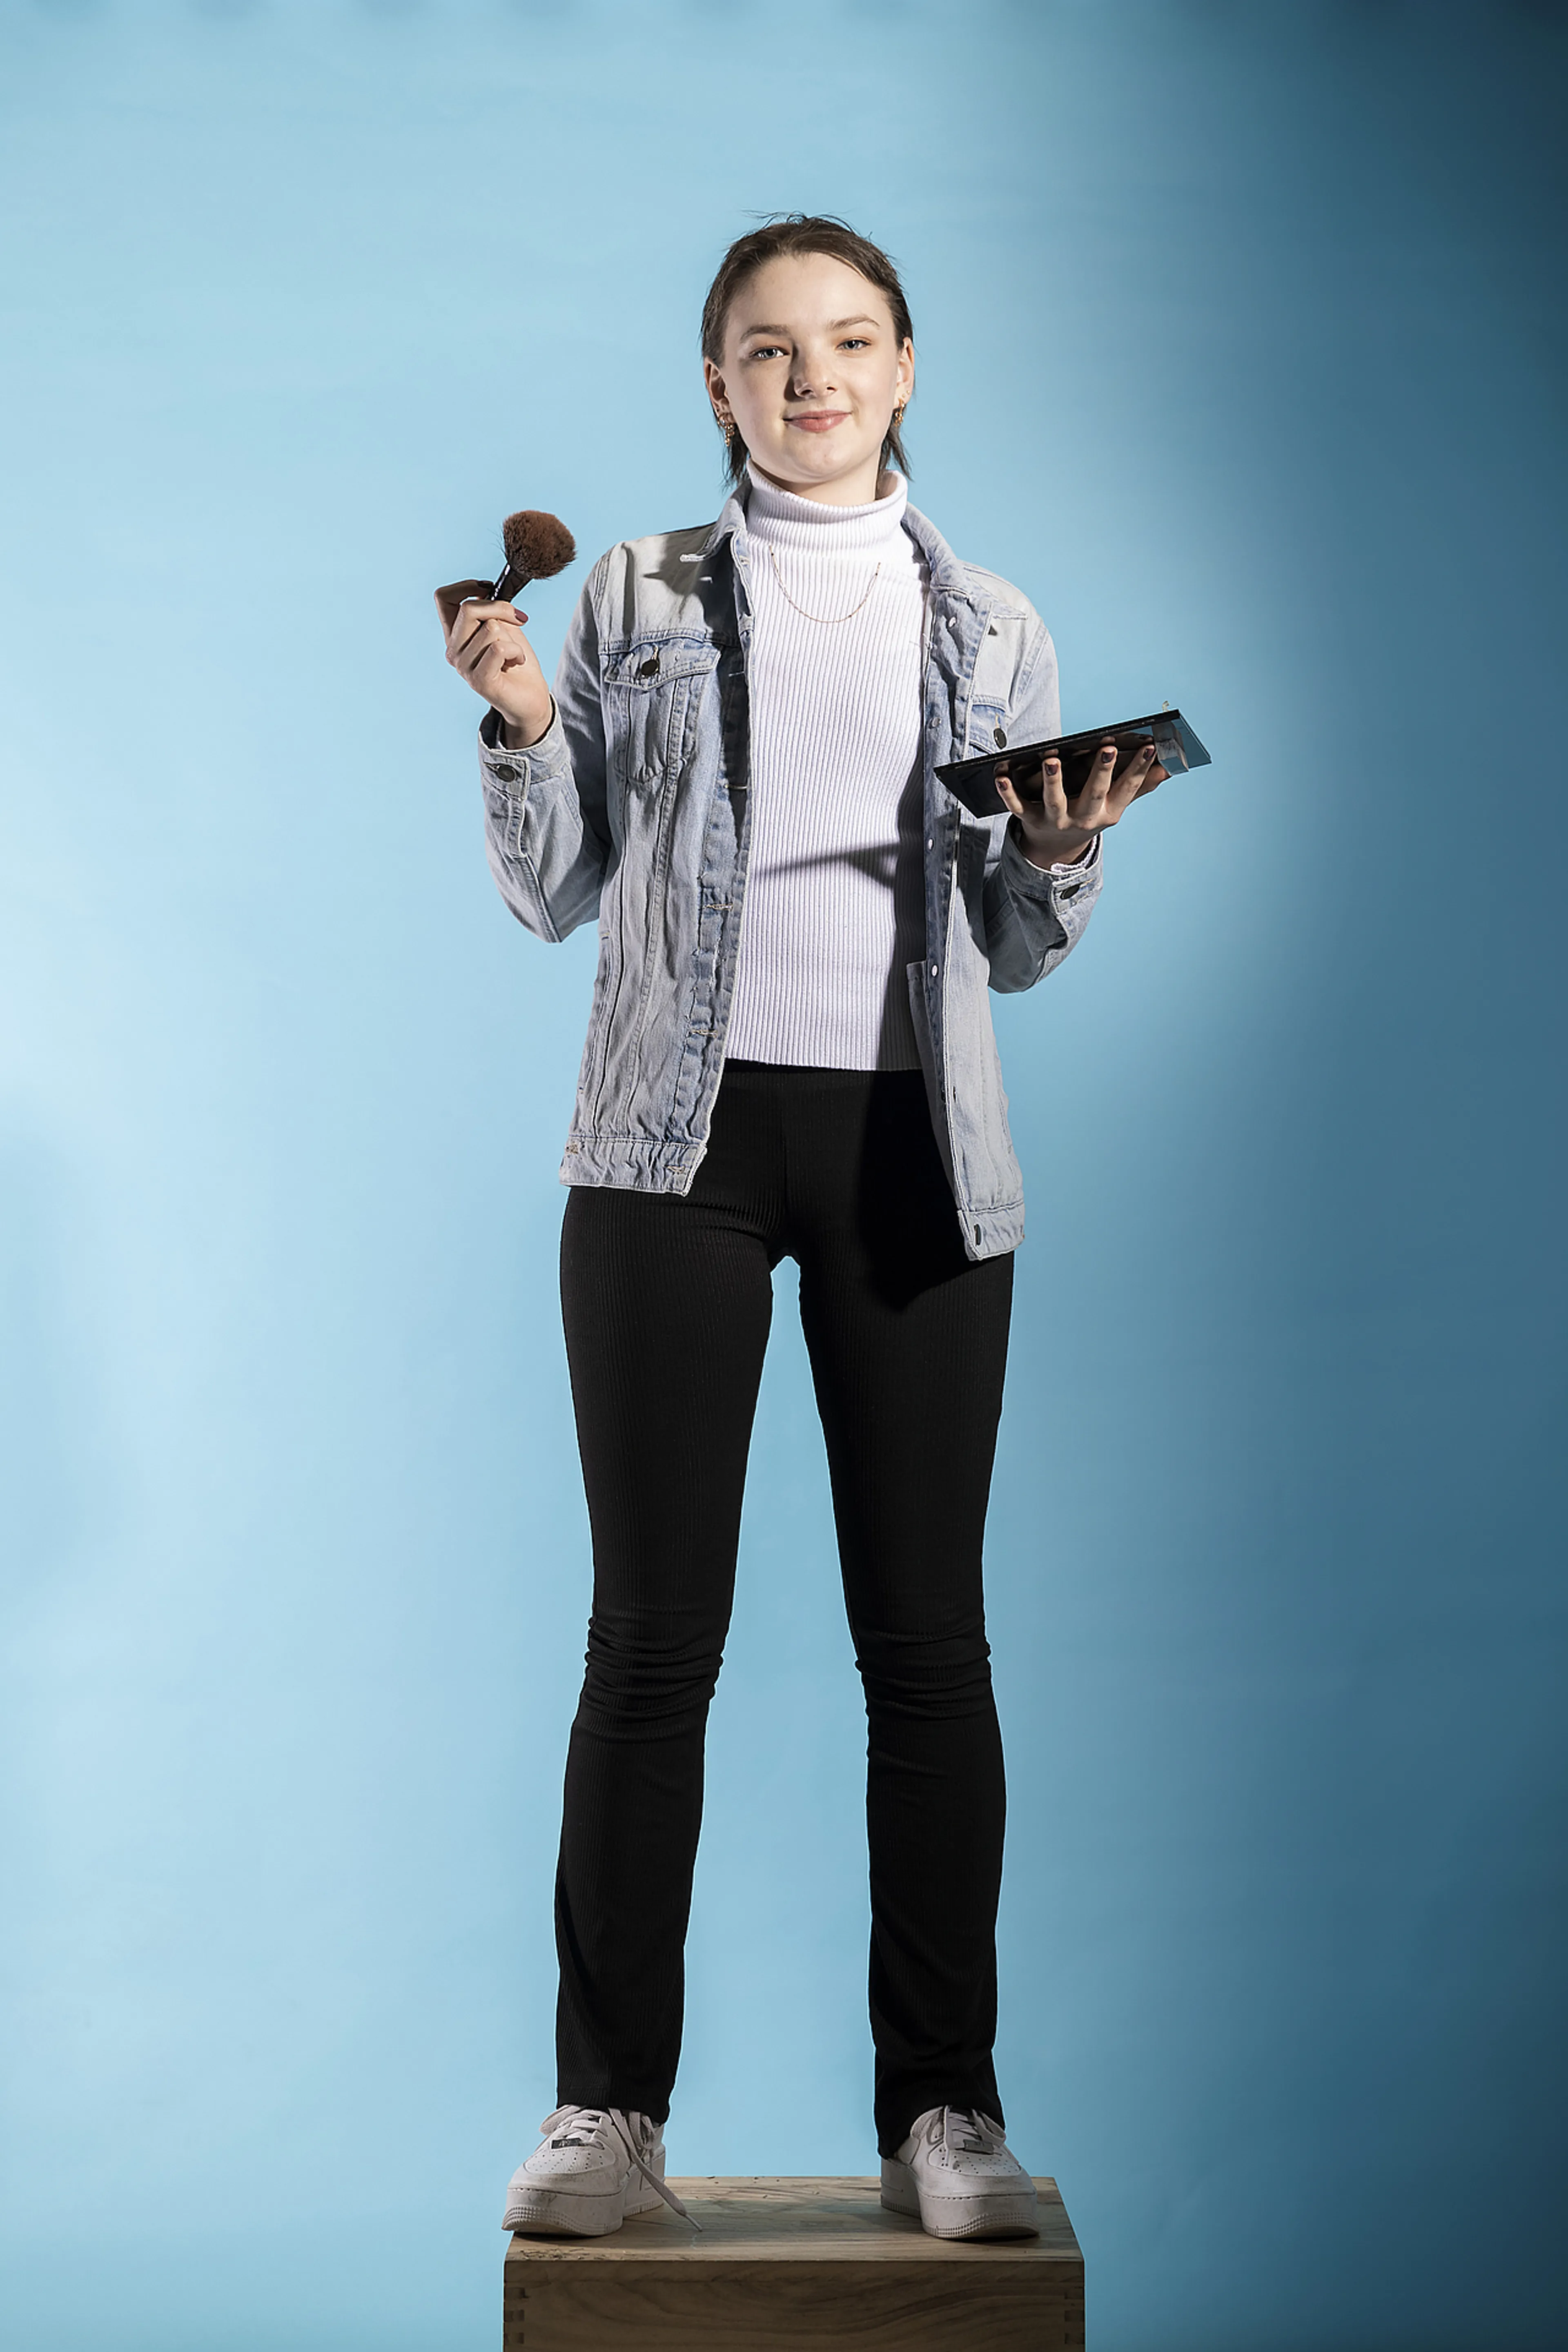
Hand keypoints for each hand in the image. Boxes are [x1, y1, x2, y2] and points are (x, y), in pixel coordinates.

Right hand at [434, 579, 554, 747]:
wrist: (531, 698)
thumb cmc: (516, 661)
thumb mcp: (504, 627)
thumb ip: (491, 610)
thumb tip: (487, 591)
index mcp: (454, 635)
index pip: (443, 598)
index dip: (466, 586)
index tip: (490, 590)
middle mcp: (452, 651)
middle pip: (468, 609)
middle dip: (500, 608)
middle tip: (517, 618)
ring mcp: (463, 667)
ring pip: (490, 628)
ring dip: (512, 638)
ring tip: (514, 653)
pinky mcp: (479, 681)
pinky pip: (499, 648)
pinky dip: (516, 652)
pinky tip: (516, 662)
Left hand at [995, 739, 1166, 867]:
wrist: (1055, 850)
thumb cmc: (1089, 814)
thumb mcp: (1115, 805)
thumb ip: (1139, 786)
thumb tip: (1170, 766)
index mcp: (1108, 812)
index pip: (1127, 789)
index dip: (1140, 769)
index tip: (1151, 747)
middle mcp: (1083, 818)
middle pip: (1093, 794)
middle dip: (1101, 772)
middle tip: (1108, 749)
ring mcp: (1055, 821)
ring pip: (1054, 801)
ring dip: (1053, 780)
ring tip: (1052, 759)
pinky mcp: (1030, 820)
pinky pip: (1016, 806)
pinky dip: (1007, 792)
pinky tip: (1000, 774)